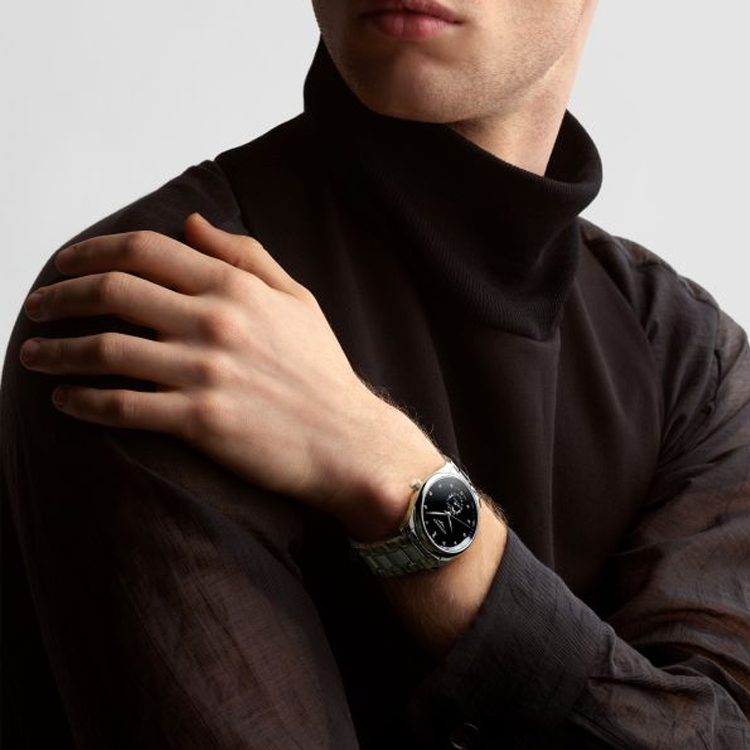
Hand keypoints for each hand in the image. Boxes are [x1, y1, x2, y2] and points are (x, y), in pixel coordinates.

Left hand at [19, 214, 442, 537]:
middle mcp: (215, 323)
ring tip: (33, 354)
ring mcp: (204, 373)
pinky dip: (82, 402)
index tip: (64, 264)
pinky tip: (64, 400)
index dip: (91, 251)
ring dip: (56, 350)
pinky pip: (121, 407)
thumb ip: (245, 256)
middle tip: (37, 306)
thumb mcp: (296, 299)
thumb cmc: (321, 370)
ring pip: (105, 350)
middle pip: (113, 291)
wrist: (346, 440)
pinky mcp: (198, 422)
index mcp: (235, 288)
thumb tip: (191, 224)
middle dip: (60, 296)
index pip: (144, 250)